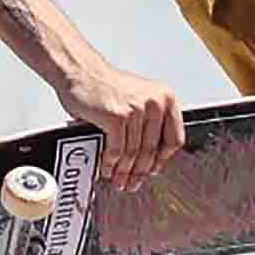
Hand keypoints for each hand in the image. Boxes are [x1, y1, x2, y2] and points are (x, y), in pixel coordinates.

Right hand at [55, 61, 185, 191]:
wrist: (80, 71)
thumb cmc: (105, 86)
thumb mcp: (138, 99)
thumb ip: (149, 123)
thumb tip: (150, 157)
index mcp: (166, 98)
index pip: (174, 139)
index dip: (162, 160)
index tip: (153, 170)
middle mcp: (155, 102)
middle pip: (153, 150)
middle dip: (140, 172)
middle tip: (132, 183)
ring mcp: (137, 109)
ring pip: (134, 154)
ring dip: (124, 172)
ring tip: (118, 180)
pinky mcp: (118, 117)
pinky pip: (117, 150)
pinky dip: (111, 163)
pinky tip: (107, 168)